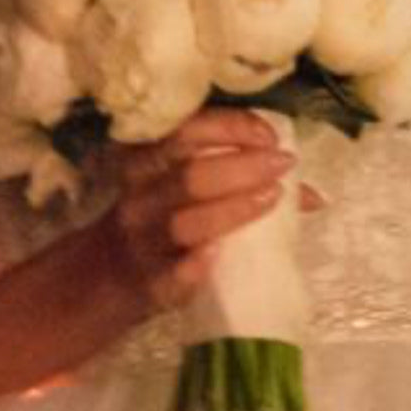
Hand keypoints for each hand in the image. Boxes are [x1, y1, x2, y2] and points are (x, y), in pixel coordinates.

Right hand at [101, 108, 299, 311]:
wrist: (104, 277)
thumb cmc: (159, 221)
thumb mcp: (181, 190)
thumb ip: (234, 178)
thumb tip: (307, 189)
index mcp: (147, 160)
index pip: (186, 132)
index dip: (230, 128)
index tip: (269, 136)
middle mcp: (141, 195)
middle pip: (189, 175)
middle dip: (241, 166)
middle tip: (282, 163)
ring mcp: (142, 240)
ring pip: (184, 223)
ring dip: (231, 208)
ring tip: (272, 198)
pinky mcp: (148, 283)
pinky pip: (170, 273)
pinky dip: (193, 264)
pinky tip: (218, 254)